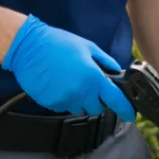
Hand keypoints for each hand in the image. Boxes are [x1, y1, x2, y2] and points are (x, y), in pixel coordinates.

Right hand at [2, 15, 135, 119]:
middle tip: (90, 85)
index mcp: (93, 77)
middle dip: (97, 100)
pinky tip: (58, 84)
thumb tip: (116, 72)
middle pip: (96, 108)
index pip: (115, 99)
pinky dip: (64, 99)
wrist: (28, 47)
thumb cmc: (58, 43)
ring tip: (70, 80)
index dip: (125, 109)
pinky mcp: (50, 103)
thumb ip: (105, 61)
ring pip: (79, 108)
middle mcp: (80, 92)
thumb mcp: (87, 47)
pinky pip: (63, 107)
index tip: (130, 115)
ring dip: (80, 99)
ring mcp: (64, 100)